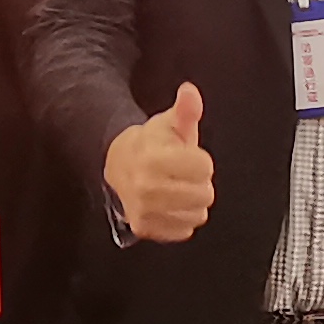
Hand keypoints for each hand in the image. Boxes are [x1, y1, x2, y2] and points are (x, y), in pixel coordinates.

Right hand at [107, 82, 216, 243]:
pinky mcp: (145, 229)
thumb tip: (190, 91)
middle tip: (183, 174)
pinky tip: (171, 205)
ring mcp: (144, 211)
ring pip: (198, 214)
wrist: (118, 164)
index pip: (205, 167)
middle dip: (199, 182)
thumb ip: (185, 109)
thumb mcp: (169, 123)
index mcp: (152, 158)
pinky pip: (185, 231)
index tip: (186, 156)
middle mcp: (145, 187)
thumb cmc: (152, 144)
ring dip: (193, 202)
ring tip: (177, 188)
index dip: (201, 160)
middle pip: (205, 194)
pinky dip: (182, 219)